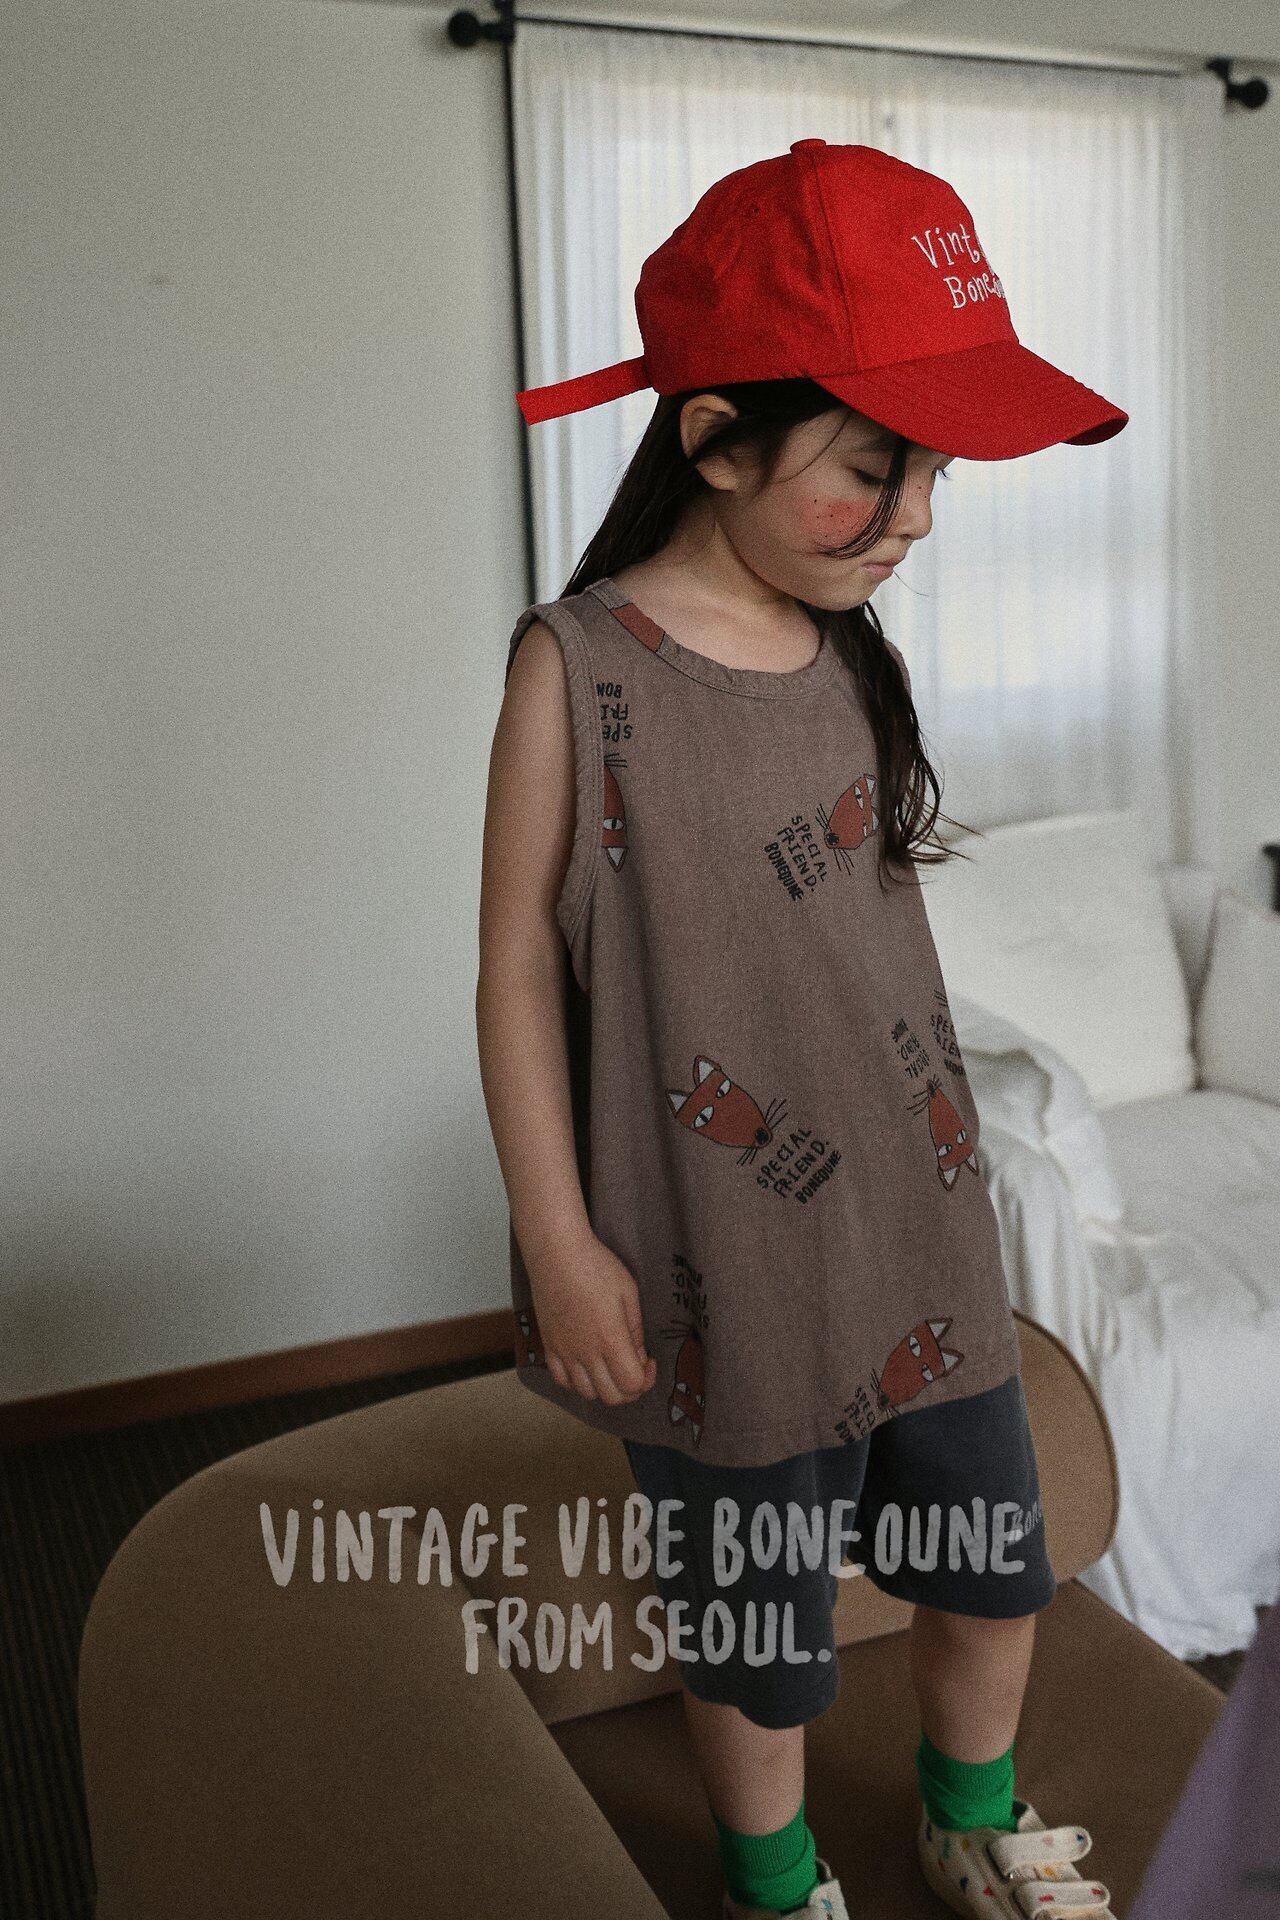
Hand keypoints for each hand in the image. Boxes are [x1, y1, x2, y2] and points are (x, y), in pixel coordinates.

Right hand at [527, 1229, 658, 1404]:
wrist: (557, 1253)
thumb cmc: (596, 1266)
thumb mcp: (629, 1294)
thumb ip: (635, 1331)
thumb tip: (639, 1357)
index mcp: (610, 1338)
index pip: (632, 1384)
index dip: (647, 1379)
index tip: (649, 1360)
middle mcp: (585, 1351)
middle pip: (611, 1397)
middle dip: (629, 1389)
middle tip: (634, 1368)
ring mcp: (564, 1351)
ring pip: (586, 1393)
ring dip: (604, 1388)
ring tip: (611, 1367)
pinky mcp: (548, 1345)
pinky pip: (561, 1380)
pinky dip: (577, 1382)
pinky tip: (587, 1366)